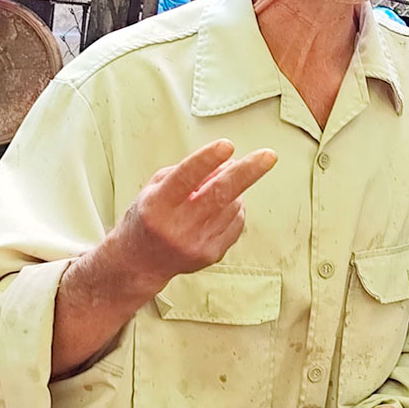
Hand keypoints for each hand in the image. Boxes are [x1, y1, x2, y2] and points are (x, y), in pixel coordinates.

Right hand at [119, 139, 276, 294]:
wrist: (140, 262)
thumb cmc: (149, 216)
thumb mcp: (157, 187)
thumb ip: (189, 172)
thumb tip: (229, 164)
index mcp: (157, 205)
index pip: (185, 178)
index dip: (207, 160)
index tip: (227, 145)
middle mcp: (176, 227)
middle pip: (219, 195)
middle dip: (247, 172)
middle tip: (269, 156)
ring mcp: (196, 244)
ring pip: (232, 205)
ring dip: (234, 190)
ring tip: (216, 188)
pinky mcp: (211, 255)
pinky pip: (237, 222)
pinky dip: (235, 209)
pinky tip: (219, 208)